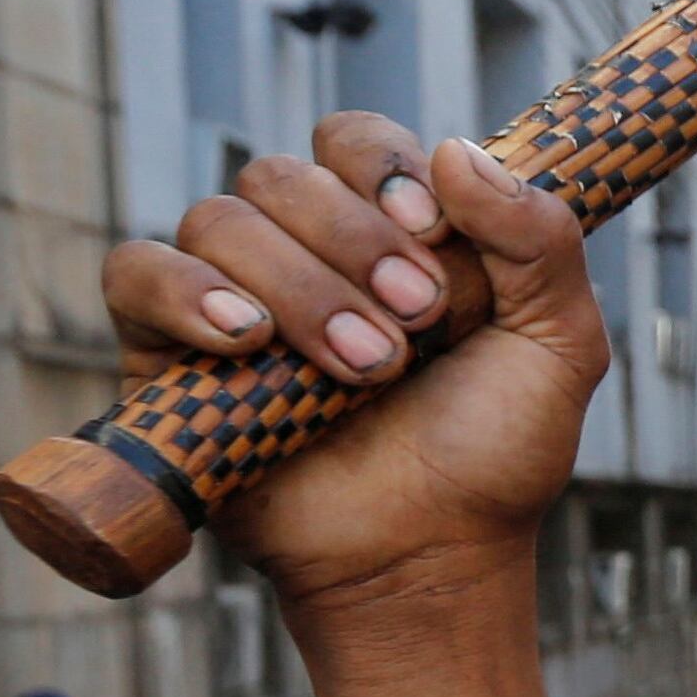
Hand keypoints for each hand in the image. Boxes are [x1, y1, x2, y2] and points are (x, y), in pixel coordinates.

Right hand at [97, 123, 604, 615]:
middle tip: (413, 329)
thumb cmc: (494, 452)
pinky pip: (136, 272)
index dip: (383, 168)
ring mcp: (231, 295)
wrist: (432, 554)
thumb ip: (542, 240)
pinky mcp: (168, 352)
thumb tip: (459, 148)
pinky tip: (246, 340)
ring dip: (299, 290)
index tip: (430, 231)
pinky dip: (186, 293)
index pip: (354, 141)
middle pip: (283, 176)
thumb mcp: (560, 344)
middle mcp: (304, 249)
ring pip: (220, 221)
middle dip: (353, 244)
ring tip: (362, 373)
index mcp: (389, 228)